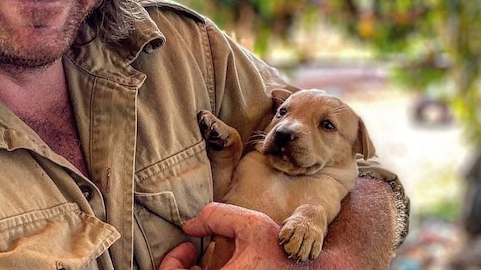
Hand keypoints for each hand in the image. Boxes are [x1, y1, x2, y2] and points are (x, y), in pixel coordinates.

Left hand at [160, 203, 289, 269]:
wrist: (308, 269)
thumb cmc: (280, 249)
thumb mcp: (251, 224)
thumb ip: (215, 216)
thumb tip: (188, 226)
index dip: (172, 262)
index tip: (187, 247)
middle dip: (179, 269)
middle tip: (190, 253)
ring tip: (201, 263)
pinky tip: (219, 268)